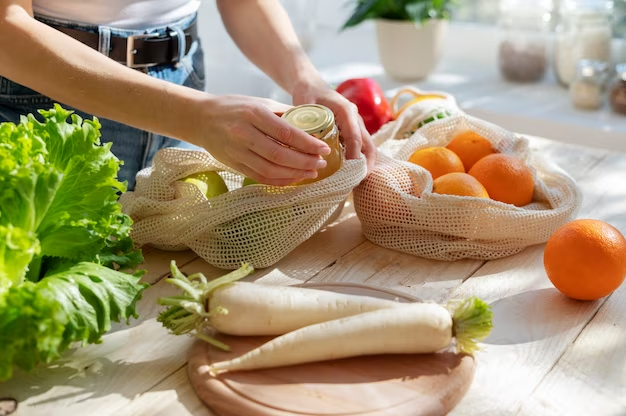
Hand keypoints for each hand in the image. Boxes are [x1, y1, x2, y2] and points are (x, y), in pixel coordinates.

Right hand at [195, 95, 331, 185]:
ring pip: (270, 170)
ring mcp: (237, 152)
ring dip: (295, 174)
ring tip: (312, 172)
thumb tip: (311, 124)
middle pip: (280, 155)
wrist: (199, 118)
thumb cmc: (233, 107)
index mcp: (254, 114)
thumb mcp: (258, 102)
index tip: (324, 148)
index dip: (308, 144)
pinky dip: (279, 181)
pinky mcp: (233, 164)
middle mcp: (244, 134)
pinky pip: (260, 177)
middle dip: (305, 162)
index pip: (287, 133)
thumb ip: (283, 114)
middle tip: (321, 163)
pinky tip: (294, 178)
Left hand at [292, 77, 377, 172]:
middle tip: (358, 181)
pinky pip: (360, 146)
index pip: (355, 136)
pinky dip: (359, 160)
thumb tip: (307, 146)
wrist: (312, 85)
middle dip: (366, 164)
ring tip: (356, 181)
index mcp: (346, 111)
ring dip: (364, 164)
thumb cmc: (308, 93)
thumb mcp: (305, 105)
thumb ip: (306, 122)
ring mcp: (356, 124)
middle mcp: (355, 118)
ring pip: (367, 147)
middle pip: (368, 144)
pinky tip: (351, 173)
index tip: (350, 170)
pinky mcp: (352, 130)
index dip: (354, 154)